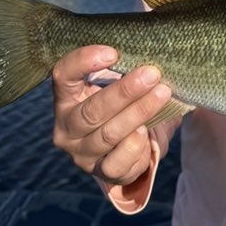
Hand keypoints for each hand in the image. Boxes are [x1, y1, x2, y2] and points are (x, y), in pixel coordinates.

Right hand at [52, 45, 173, 186]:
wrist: (128, 144)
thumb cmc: (122, 103)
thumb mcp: (116, 83)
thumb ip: (124, 69)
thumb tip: (151, 55)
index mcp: (66, 97)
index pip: (63, 76)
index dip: (83, 62)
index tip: (112, 53)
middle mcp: (67, 127)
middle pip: (93, 110)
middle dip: (125, 91)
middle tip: (151, 74)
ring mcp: (82, 153)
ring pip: (110, 134)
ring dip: (139, 112)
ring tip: (162, 94)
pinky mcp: (100, 172)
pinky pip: (119, 162)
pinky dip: (137, 144)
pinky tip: (148, 131)